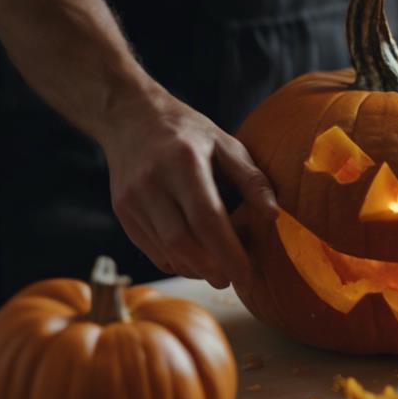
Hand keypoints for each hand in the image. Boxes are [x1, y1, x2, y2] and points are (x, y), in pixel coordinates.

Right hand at [99, 91, 278, 288]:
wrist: (131, 118)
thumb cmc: (188, 133)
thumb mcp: (226, 145)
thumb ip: (252, 180)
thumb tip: (275, 215)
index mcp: (183, 162)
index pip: (206, 218)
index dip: (228, 251)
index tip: (248, 274)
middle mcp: (152, 182)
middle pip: (182, 241)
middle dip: (212, 269)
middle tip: (235, 281)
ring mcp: (132, 200)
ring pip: (166, 251)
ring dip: (196, 270)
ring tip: (219, 272)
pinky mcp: (122, 212)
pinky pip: (152, 250)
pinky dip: (178, 263)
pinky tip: (197, 263)